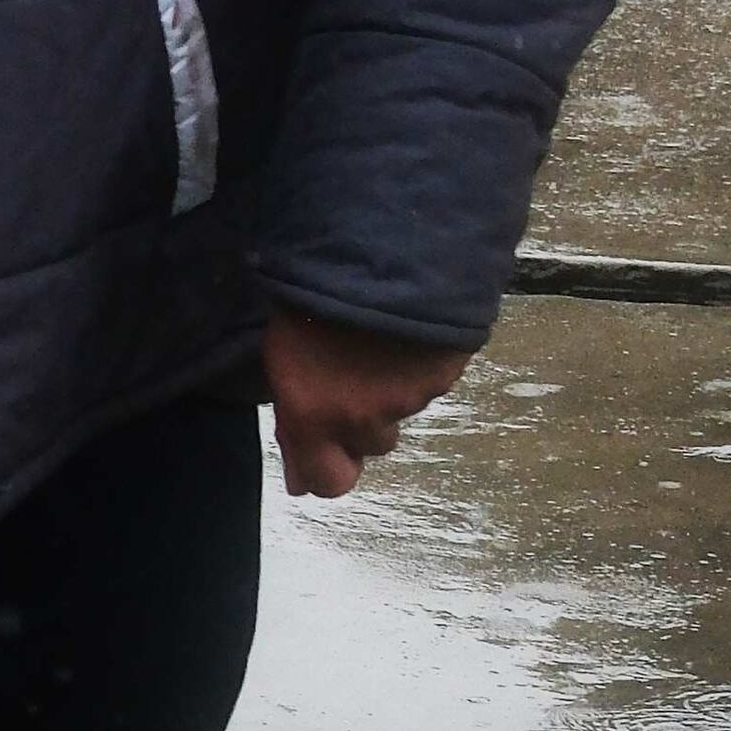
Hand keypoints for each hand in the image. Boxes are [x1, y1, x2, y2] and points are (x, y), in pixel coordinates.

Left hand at [263, 307, 470, 499]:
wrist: (379, 247)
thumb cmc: (309, 293)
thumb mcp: (283, 353)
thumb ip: (295, 413)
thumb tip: (298, 481)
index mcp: (313, 415)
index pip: (327, 483)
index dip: (324, 472)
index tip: (319, 454)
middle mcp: (365, 417)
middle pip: (371, 446)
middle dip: (361, 426)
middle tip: (351, 383)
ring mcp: (411, 396)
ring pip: (401, 410)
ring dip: (390, 389)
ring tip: (377, 342)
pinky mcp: (448, 371)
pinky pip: (429, 380)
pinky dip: (417, 363)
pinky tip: (404, 330)